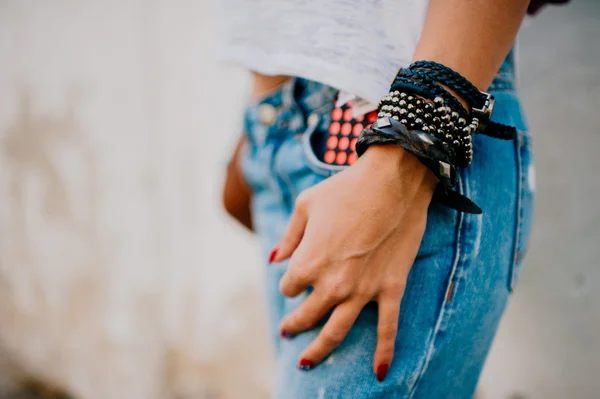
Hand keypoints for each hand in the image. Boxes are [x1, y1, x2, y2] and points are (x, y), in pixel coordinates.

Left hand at [271, 145, 436, 380]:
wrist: (391, 180)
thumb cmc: (345, 188)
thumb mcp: (305, 205)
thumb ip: (289, 237)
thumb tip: (274, 259)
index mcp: (308, 262)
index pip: (290, 286)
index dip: (290, 283)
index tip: (295, 278)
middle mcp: (332, 283)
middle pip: (307, 314)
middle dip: (295, 324)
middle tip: (289, 331)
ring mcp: (363, 290)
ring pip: (337, 331)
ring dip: (320, 350)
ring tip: (305, 362)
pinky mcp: (390, 289)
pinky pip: (387, 329)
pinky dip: (384, 353)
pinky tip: (380, 373)